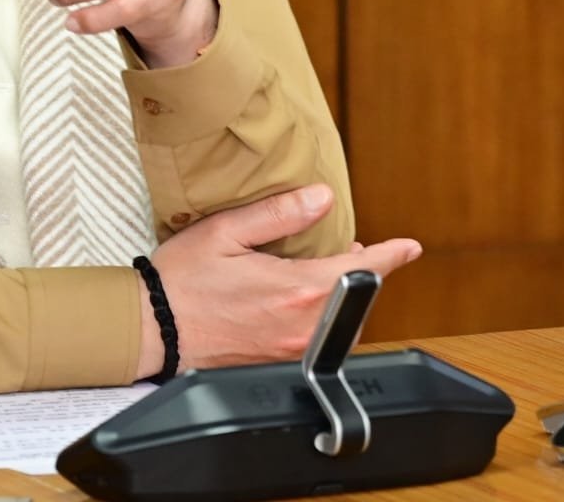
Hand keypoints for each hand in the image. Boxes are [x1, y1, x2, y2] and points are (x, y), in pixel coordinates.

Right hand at [134, 185, 422, 378]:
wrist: (154, 330)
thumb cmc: (182, 280)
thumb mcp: (225, 231)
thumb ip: (278, 214)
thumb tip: (322, 198)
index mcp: (296, 288)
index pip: (362, 270)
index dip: (391, 256)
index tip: (410, 248)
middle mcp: (303, 325)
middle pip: (356, 298)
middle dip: (357, 273)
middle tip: (345, 250)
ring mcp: (293, 350)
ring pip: (340, 323)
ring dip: (340, 298)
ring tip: (321, 275)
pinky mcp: (279, 364)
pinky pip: (318, 342)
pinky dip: (321, 320)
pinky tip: (298, 304)